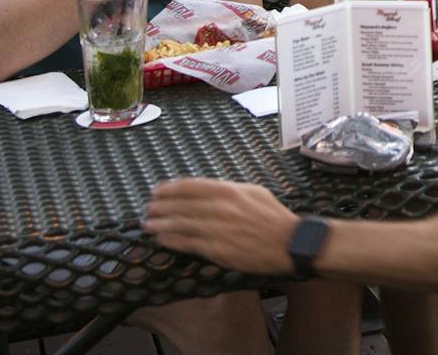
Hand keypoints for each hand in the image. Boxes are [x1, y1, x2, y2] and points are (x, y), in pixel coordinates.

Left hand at [144, 179, 295, 275]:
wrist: (289, 243)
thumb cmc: (274, 217)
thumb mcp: (254, 192)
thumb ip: (229, 189)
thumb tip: (207, 190)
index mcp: (229, 190)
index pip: (191, 187)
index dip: (170, 188)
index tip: (157, 191)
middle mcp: (220, 208)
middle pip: (181, 205)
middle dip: (160, 206)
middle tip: (148, 208)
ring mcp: (217, 229)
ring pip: (180, 225)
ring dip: (160, 224)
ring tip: (148, 225)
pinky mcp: (217, 250)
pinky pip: (188, 244)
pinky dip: (171, 241)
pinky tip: (161, 240)